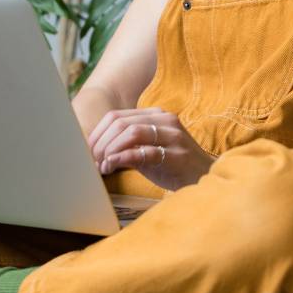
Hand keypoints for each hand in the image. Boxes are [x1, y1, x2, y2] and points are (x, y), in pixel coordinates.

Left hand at [88, 107, 216, 191]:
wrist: (205, 178)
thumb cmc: (173, 165)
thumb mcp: (149, 149)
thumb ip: (128, 144)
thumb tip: (96, 151)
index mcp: (156, 114)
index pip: (117, 116)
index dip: (98, 133)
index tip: (87, 150)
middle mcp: (164, 119)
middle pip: (121, 123)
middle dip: (101, 142)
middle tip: (92, 160)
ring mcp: (172, 136)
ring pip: (131, 133)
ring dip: (110, 150)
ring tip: (102, 165)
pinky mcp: (176, 155)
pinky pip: (143, 152)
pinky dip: (122, 158)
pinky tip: (112, 166)